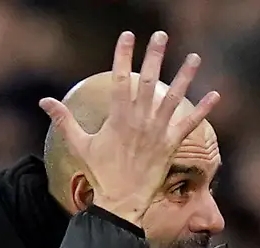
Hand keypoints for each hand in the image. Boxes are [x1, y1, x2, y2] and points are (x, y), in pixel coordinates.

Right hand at [39, 31, 219, 225]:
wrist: (121, 201)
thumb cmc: (100, 173)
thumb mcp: (79, 144)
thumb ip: (64, 119)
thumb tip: (44, 101)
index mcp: (117, 117)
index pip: (120, 78)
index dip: (124, 55)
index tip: (128, 36)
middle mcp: (140, 120)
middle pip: (148, 80)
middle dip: (154, 55)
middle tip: (161, 35)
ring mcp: (157, 132)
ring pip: (174, 98)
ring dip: (185, 76)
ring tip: (194, 57)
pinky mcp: (171, 145)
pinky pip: (190, 124)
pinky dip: (203, 110)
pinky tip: (215, 94)